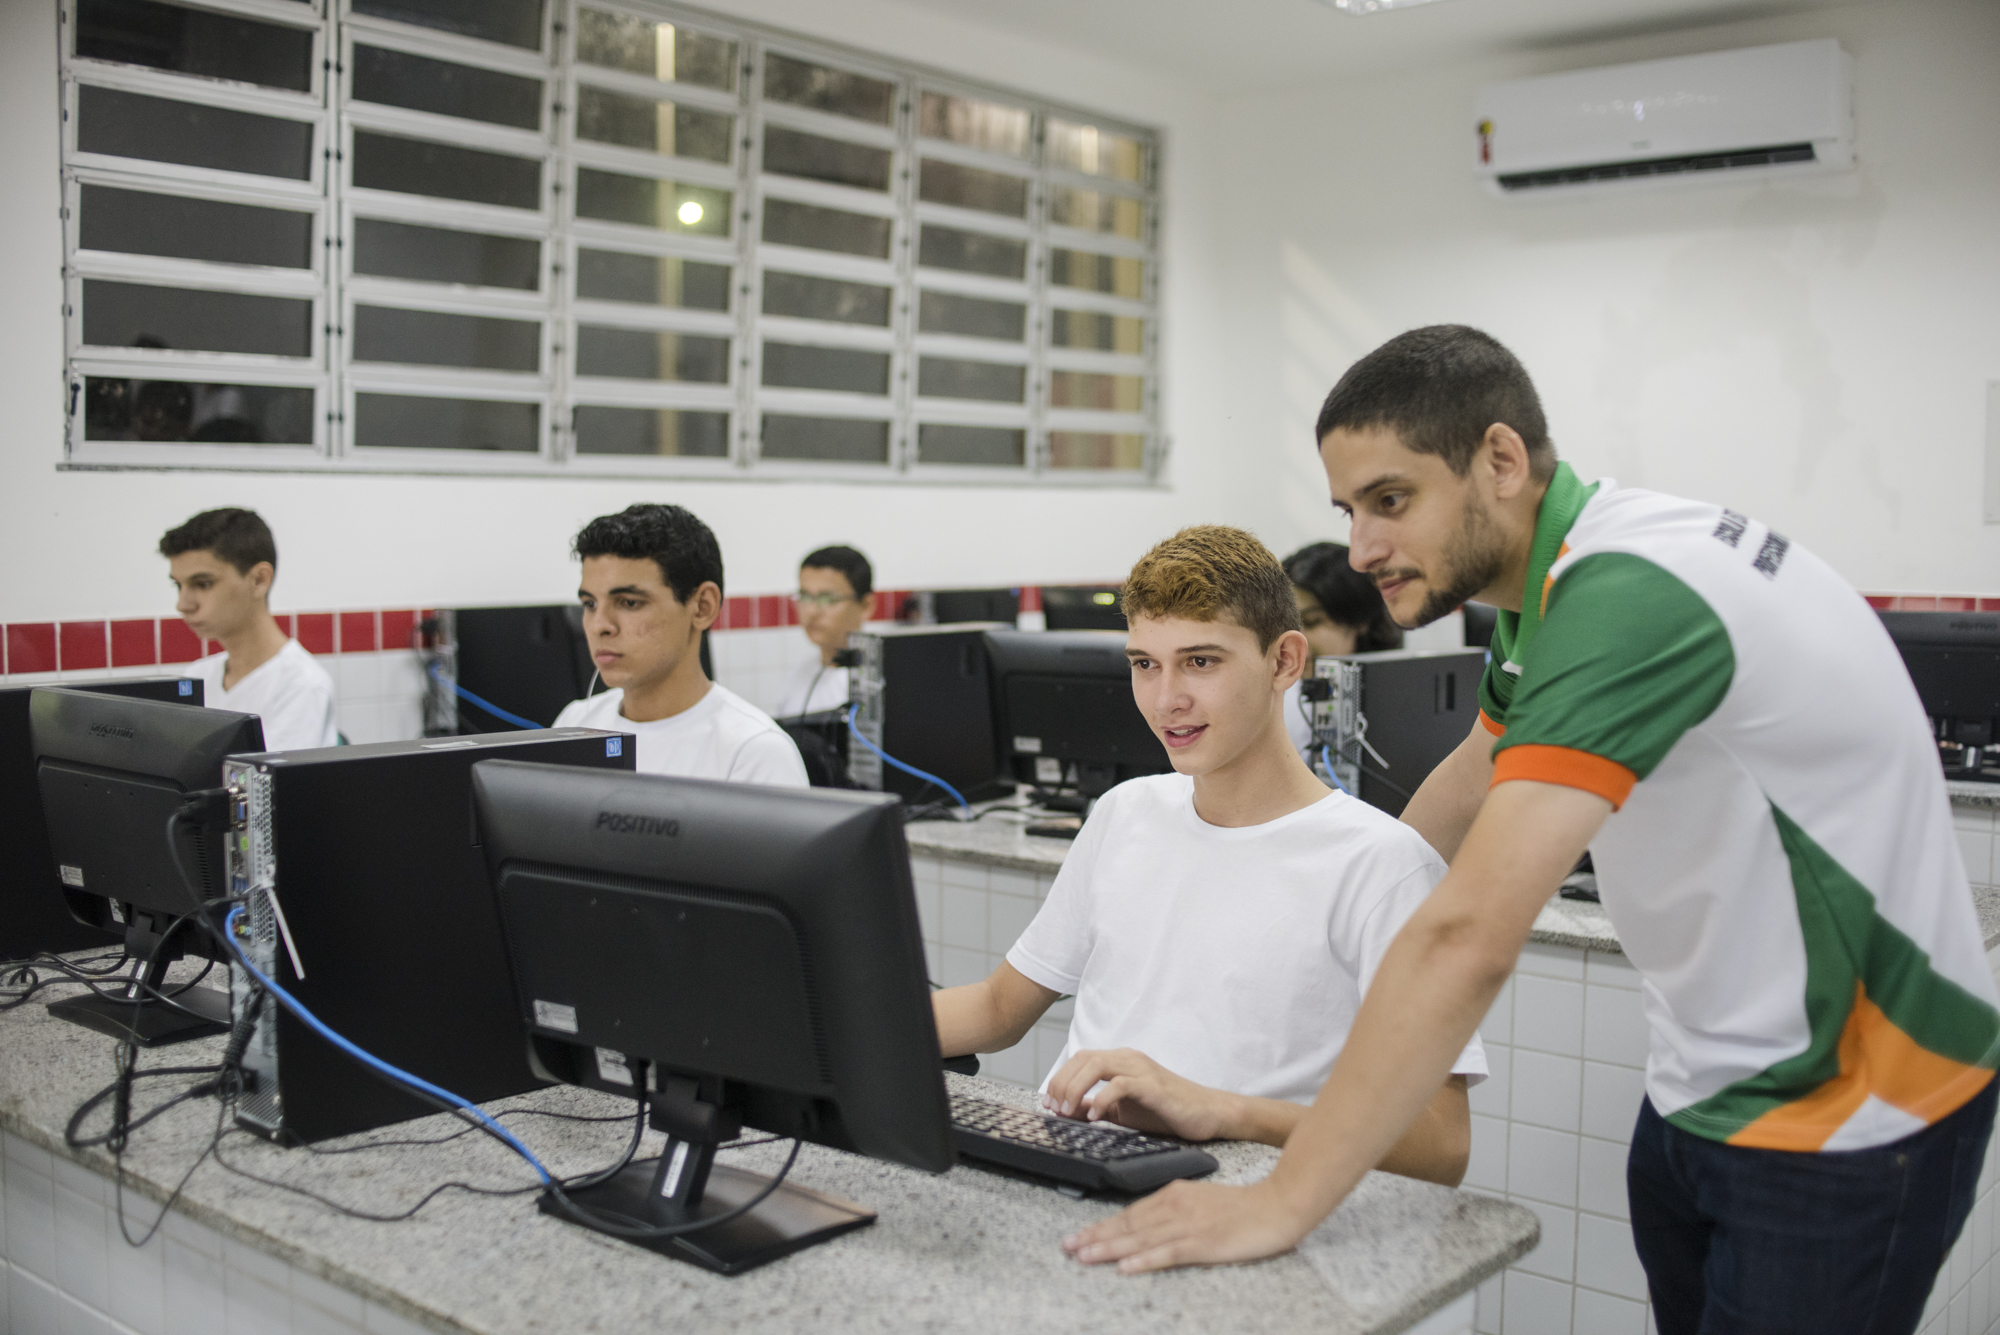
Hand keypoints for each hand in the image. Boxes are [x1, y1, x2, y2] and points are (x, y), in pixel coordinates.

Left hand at [1042, 1048, 1232, 1141]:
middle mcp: (1129, 1059)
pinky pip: (1120, 1084)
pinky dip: (1102, 1099)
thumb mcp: (1124, 1112)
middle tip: (1053, 1109)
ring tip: (1067, 1111)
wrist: (1207, 1113)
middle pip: (1083, 1059)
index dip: (1060, 1079)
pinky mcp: (1153, 1085)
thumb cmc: (1167, 1110)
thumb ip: (1097, 1107)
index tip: (1048, 1104)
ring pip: (1096, 1065)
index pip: (1080, 1059)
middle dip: (1062, 1083)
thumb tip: (1067, 1111)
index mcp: (1120, 1062)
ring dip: (1075, 1088)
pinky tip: (1094, 1117)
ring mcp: (1141, 1070)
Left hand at [1063, 1176, 1315, 1273]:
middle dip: (1095, 1237)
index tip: (1078, 1236)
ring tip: (1084, 1256)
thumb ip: (1174, 1209)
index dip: (1102, 1226)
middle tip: (1067, 1247)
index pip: (1130, 1213)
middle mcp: (1176, 1206)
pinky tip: (1125, 1267)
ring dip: (1109, 1248)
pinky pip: (1167, 1253)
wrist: (1278, 1205)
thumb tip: (1145, 1224)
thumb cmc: (1242, 1207)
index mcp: (1174, 1194)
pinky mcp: (1203, 1243)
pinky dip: (1144, 1260)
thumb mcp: (1201, 1200)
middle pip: (1128, 1225)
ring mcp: (1188, 1225)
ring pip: (1140, 1238)